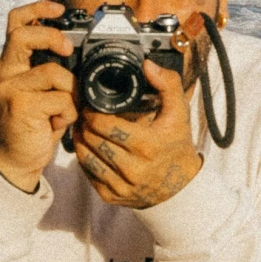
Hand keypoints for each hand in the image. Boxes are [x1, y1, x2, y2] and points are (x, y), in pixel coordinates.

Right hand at [0, 0, 76, 192]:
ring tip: (65, 108)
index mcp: (11, 63)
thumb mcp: (42, 89)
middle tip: (68, 50)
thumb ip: (51, 67)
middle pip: (23, 35)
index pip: (15, 22)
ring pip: (52, 71)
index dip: (37, 8)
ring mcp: (9, 88)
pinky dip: (68, 112)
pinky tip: (59, 122)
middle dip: (52, 37)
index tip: (59, 8)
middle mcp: (4, 72)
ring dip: (70, 91)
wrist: (19, 159)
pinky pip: (60, 99)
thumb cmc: (35, 122)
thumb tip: (77, 50)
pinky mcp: (19, 106)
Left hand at [72, 57, 202, 210]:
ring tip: (82, 127)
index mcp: (147, 145)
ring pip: (85, 157)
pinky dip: (84, 158)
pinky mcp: (111, 196)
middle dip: (84, 124)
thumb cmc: (176, 144)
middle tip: (83, 114)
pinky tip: (88, 146)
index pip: (104, 126)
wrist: (181, 186)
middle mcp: (133, 168)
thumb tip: (147, 64)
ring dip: (80, 139)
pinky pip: (87, 174)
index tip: (91, 105)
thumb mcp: (179, 112)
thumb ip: (167, 84)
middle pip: (91, 140)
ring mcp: (121, 185)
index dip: (92, 113)